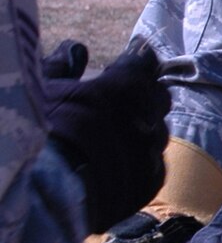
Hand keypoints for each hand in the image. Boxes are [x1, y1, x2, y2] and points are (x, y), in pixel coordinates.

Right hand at [46, 42, 169, 231]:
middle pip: (158, 97)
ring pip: (158, 134)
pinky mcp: (149, 184)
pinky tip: (119, 166)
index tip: (120, 69)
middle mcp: (149, 116)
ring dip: (143, 131)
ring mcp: (152, 151)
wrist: (46, 193)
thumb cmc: (43, 131)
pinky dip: (140, 163)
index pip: (146, 61)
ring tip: (116, 139)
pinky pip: (153, 167)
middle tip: (119, 103)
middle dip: (143, 96)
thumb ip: (62, 66)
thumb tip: (77, 49)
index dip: (135, 63)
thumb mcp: (42, 89)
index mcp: (127, 85)